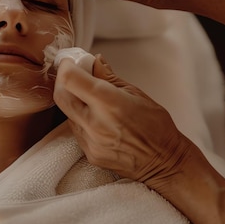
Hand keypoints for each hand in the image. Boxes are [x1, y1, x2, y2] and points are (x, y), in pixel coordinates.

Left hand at [53, 54, 194, 192]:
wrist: (164, 162)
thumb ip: (109, 76)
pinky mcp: (89, 153)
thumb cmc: (156, 125)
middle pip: (60, 96)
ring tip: (90, 98)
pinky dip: (80, 118)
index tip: (71, 62)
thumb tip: (94, 61)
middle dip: (63, 81)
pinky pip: (76, 130)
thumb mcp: (136, 93)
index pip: (70, 80)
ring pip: (67, 113)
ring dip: (73, 100)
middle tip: (74, 75)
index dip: (67, 66)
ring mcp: (90, 141)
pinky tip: (96, 117)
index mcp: (109, 103)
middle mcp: (95, 123)